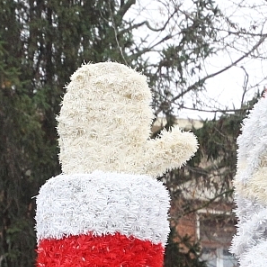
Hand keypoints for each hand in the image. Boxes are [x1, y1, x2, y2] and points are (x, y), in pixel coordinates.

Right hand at [57, 62, 197, 177]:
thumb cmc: (125, 180)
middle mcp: (113, 121)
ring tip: (100, 73)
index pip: (136, 98)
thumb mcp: (149, 162)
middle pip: (115, 91)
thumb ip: (169, 150)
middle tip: (117, 75)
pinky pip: (75, 103)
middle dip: (115, 80)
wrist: (96, 193)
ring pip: (95, 93)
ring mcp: (92, 122)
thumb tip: (192, 140)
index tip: (138, 86)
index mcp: (133, 126)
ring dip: (98, 80)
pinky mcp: (74, 126)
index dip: (135, 87)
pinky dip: (79, 88)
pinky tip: (83, 78)